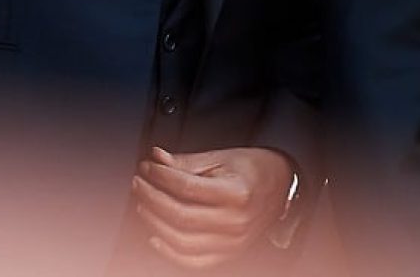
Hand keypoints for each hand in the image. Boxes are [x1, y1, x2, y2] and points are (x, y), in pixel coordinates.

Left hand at [131, 145, 294, 268]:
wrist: (280, 187)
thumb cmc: (251, 169)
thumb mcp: (220, 158)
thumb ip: (186, 161)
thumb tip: (157, 158)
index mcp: (235, 193)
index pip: (186, 187)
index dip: (160, 176)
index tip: (147, 167)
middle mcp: (235, 221)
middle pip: (180, 215)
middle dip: (151, 198)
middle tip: (139, 183)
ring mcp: (232, 241)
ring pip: (182, 241)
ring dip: (155, 223)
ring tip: (143, 205)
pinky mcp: (229, 253)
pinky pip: (194, 262)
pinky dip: (171, 253)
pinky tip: (156, 237)